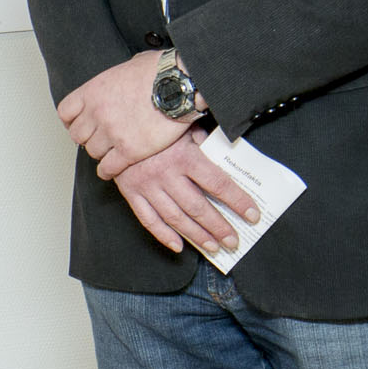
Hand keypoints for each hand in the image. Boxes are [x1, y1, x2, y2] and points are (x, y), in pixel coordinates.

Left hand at [57, 51, 192, 179]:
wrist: (179, 85)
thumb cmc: (160, 71)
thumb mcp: (130, 65)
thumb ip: (119, 77)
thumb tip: (126, 75)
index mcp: (92, 91)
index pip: (66, 112)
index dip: (71, 121)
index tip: (78, 125)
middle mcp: (96, 112)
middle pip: (77, 135)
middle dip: (87, 138)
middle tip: (97, 140)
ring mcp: (112, 132)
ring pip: (92, 152)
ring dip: (99, 153)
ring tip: (107, 154)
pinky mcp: (129, 150)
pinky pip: (109, 167)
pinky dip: (107, 171)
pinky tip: (110, 170)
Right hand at [114, 125, 259, 254]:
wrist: (115, 121)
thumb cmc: (154, 122)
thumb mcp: (182, 126)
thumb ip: (203, 142)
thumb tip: (227, 154)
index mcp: (183, 156)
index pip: (218, 184)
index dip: (238, 201)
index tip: (252, 214)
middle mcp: (165, 174)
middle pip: (198, 207)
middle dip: (219, 227)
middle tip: (234, 241)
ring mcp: (146, 185)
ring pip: (176, 217)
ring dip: (197, 235)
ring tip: (213, 247)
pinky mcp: (130, 192)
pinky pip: (148, 219)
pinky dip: (163, 235)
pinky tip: (178, 246)